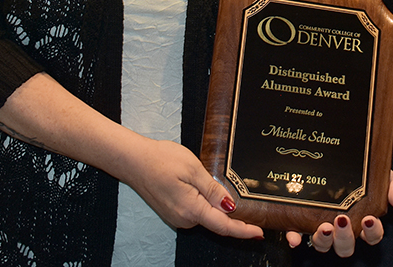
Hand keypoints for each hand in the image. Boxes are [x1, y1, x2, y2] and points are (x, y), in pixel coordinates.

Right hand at [124, 138, 264, 239]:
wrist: (133, 160)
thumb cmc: (161, 160)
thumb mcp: (193, 169)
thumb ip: (213, 190)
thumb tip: (230, 206)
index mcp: (191, 209)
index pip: (223, 226)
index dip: (243, 231)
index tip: (259, 232)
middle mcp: (184, 219)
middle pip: (216, 221)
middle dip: (230, 212)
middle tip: (240, 194)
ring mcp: (176, 217)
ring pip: (205, 215)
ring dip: (214, 205)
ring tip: (207, 179)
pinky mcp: (172, 212)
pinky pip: (194, 211)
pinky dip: (203, 203)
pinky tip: (199, 186)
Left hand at [285, 170, 392, 255]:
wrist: (339, 148)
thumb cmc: (362, 169)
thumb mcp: (381, 173)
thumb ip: (392, 185)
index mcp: (363, 219)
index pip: (372, 236)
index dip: (372, 232)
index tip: (369, 219)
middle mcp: (343, 228)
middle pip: (346, 246)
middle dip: (345, 238)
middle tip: (342, 220)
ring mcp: (322, 226)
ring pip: (324, 245)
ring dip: (323, 240)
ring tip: (324, 227)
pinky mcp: (302, 220)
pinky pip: (297, 235)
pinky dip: (295, 238)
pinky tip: (294, 237)